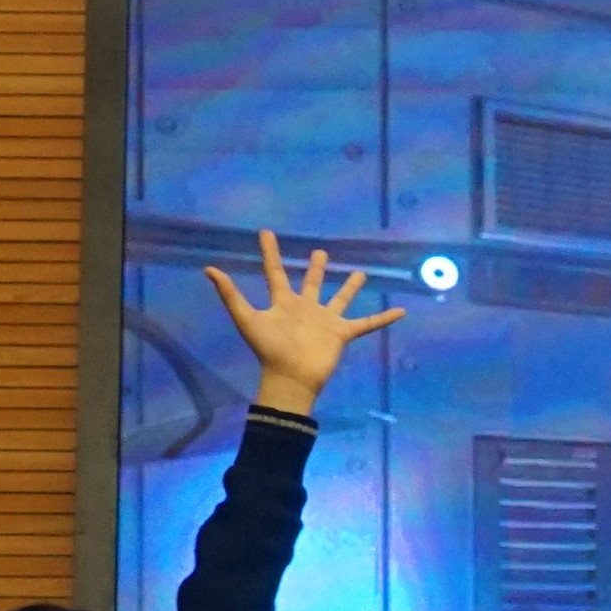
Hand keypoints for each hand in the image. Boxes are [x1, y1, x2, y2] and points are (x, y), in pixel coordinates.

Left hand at [200, 230, 402, 410]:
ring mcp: (325, 321)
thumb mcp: (247, 318)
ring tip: (360, 274)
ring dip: (350, 288)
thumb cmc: (269, 349)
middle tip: (319, 252)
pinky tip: (400, 311)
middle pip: (311, 283)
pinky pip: (366, 324)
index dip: (270, 252)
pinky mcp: (341, 334)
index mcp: (283, 302)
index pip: (276, 272)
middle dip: (315, 268)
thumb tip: (209, 269)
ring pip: (340, 299)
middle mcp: (305, 308)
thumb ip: (230, 294)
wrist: (291, 378)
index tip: (266, 232)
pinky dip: (383, 319)